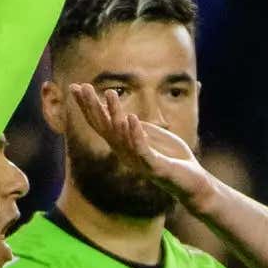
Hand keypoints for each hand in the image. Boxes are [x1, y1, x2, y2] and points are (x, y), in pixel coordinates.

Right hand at [69, 85, 219, 211]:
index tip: (75, 86)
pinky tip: (133, 118)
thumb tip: (120, 111)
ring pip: (122, 135)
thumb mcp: (151, 135)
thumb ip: (135, 125)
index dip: (88, 105)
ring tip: (110, 93)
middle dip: (93, 107)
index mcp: (123, 144)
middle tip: (83, 87)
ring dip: (116, 113)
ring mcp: (138, 160)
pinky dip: (136, 134)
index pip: (100, 123)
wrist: (192, 181)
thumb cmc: (172, 157)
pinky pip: (142, 149)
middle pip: (104, 128)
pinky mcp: (155, 167)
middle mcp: (125, 153)